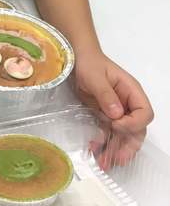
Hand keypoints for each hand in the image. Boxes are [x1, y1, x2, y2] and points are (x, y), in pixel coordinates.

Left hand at [74, 51, 153, 169]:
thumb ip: (106, 95)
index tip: (116, 125)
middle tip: (117, 159)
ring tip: (104, 163)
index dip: (133, 123)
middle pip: (136, 129)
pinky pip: (107, 133)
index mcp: (131, 92)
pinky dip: (103, 143)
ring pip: (122, 135)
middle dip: (128, 146)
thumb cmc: (89, 63)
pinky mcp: (104, 116)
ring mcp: (116, 111)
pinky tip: (94, 151)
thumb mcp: (96, 77)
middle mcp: (127, 104)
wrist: (77, 59)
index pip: (144, 113)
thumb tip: (117, 115)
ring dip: (115, 150)